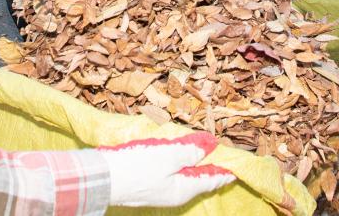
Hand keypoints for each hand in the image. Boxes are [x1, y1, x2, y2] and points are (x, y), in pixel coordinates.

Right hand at [100, 132, 234, 207]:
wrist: (102, 178)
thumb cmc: (136, 167)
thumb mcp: (167, 155)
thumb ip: (190, 151)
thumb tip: (210, 146)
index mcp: (183, 189)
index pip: (211, 179)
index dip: (225, 170)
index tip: (237, 165)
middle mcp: (174, 193)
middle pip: (198, 179)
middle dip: (210, 167)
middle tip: (221, 156)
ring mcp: (160, 190)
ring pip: (183, 176)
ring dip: (193, 164)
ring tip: (203, 154)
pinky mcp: (147, 184)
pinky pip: (169, 173)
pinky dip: (177, 164)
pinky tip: (176, 155)